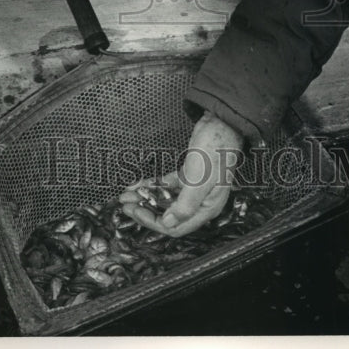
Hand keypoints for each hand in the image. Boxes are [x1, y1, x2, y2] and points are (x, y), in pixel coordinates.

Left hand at [119, 112, 244, 237]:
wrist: (222, 122)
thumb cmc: (217, 148)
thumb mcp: (200, 178)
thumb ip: (185, 204)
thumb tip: (169, 223)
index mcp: (207, 207)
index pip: (176, 226)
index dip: (153, 222)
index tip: (136, 212)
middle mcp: (200, 201)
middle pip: (168, 214)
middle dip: (145, 210)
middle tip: (126, 205)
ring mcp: (194, 188)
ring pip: (165, 199)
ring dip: (146, 197)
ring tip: (128, 194)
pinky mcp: (188, 175)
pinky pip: (167, 185)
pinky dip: (153, 185)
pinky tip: (139, 184)